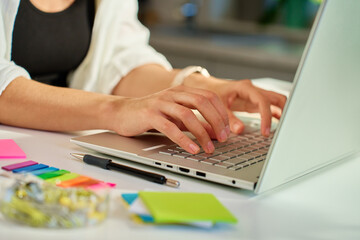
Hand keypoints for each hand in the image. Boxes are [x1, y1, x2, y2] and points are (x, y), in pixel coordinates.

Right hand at [109, 86, 229, 153]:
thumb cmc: (151, 115)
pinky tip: (192, 149)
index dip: (221, 113)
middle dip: (216, 121)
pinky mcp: (150, 114)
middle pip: (202, 102)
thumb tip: (216, 133)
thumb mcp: (177, 118)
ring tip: (209, 148)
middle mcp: (173, 93)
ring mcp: (161, 103)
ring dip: (202, 133)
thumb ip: (196, 123)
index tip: (228, 130)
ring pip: (187, 115)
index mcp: (182, 91)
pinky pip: (170, 127)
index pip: (209, 97)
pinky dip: (183, 139)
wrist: (122, 112)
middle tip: (224, 138)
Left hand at [194, 78, 286, 135]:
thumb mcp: (218, 105)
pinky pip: (270, 108)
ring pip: (276, 102)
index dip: (266, 117)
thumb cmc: (212, 93)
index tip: (265, 132)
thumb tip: (240, 129)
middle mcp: (253, 91)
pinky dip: (275, 116)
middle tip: (284, 128)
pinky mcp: (255, 103)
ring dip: (282, 113)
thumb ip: (229, 118)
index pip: (262, 101)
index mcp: (245, 88)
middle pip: (277, 98)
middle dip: (283, 112)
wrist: (208, 88)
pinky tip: (278, 126)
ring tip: (284, 128)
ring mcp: (256, 96)